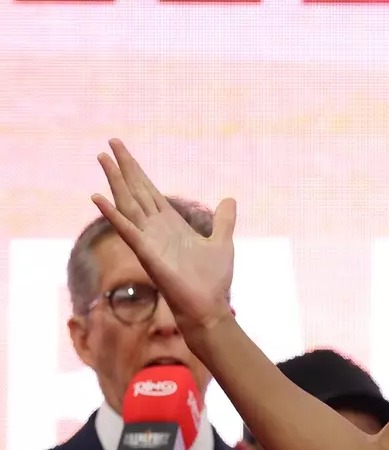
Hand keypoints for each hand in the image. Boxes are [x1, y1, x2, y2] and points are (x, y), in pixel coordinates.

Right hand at [92, 140, 236, 330]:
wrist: (209, 306)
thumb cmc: (212, 279)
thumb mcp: (222, 242)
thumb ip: (223, 220)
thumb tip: (230, 199)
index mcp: (171, 223)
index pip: (149, 190)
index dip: (137, 170)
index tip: (123, 150)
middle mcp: (155, 228)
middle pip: (135, 191)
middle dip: (124, 167)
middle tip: (110, 143)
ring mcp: (148, 240)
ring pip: (127, 204)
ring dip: (114, 182)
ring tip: (102, 159)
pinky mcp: (146, 253)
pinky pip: (127, 230)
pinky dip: (113, 215)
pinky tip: (98, 198)